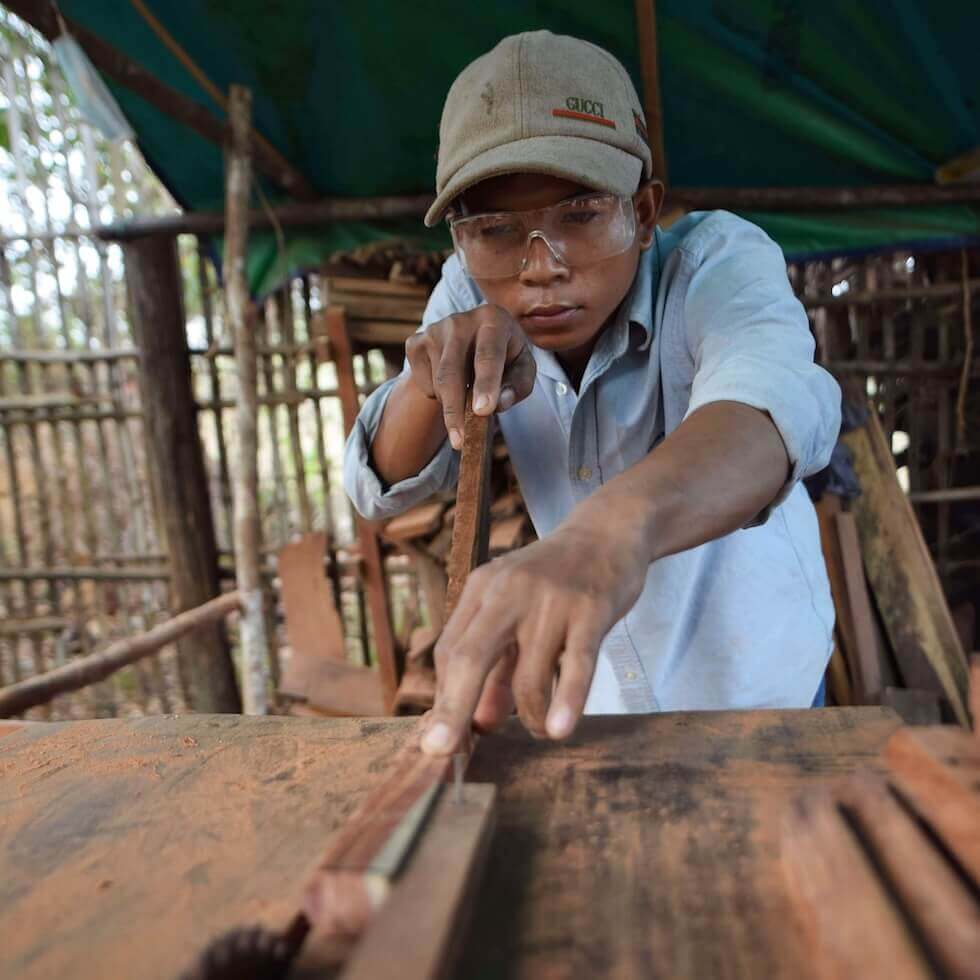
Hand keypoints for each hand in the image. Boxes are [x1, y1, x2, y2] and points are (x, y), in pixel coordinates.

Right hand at [405, 305, 535, 448]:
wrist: (475, 339)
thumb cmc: (505, 357)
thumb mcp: (522, 368)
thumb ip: (519, 385)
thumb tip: (500, 402)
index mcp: (493, 319)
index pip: (488, 355)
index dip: (486, 384)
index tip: (483, 411)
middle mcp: (460, 320)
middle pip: (452, 373)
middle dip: (456, 410)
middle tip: (461, 441)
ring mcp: (433, 330)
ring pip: (438, 383)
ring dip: (453, 404)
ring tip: (468, 398)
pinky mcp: (415, 343)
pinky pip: (423, 383)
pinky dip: (437, 395)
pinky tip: (451, 384)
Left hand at [420, 522, 649, 755]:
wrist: (609, 531)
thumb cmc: (557, 580)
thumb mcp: (517, 611)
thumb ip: (497, 665)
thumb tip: (479, 724)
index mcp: (482, 589)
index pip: (451, 651)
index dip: (446, 698)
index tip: (445, 738)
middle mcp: (510, 591)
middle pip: (470, 658)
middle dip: (453, 710)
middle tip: (441, 751)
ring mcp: (551, 600)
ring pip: (527, 675)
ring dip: (530, 716)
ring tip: (541, 729)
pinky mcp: (590, 610)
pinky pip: (576, 665)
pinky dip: (566, 701)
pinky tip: (558, 730)